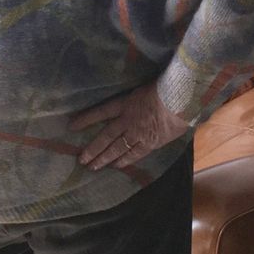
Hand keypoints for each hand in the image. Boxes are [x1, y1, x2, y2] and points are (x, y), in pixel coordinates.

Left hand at [71, 83, 190, 170]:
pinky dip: (124, 160)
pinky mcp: (150, 142)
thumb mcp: (146, 87)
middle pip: (106, 136)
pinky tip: (116, 166)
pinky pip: (134, 154)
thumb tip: (135, 98)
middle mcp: (128, 120)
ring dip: (104, 158)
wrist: (180, 99)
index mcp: (126, 103)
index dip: (86, 119)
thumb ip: (137, 96)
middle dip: (93, 148)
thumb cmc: (166, 87)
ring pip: (117, 148)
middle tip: (81, 159)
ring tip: (93, 166)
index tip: (72, 126)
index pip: (101, 111)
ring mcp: (138, 133)